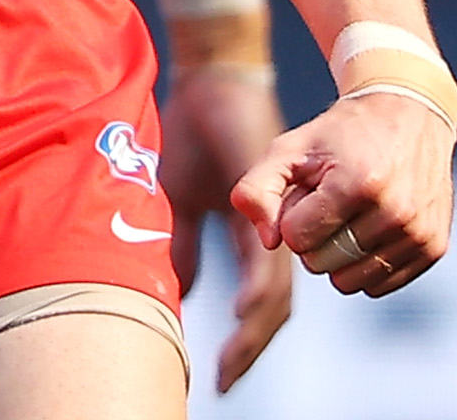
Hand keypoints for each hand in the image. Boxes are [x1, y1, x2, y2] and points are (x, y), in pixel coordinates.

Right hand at [163, 64, 293, 389]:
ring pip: (276, 291)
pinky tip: (249, 310)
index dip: (244, 338)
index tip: (223, 372)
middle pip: (273, 306)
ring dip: (255, 330)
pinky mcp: (268, 200)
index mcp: (252, 235)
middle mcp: (270, 233)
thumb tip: (180, 293)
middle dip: (249, 346)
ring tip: (236, 358)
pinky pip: (269, 255)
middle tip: (228, 378)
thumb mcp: (182, 198)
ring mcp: (274, 216)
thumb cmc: (196, 132)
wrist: (213, 79)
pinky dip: (259, 288)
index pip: (258, 299)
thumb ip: (186, 245)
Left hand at [232, 91, 455, 299]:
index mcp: (356, 183)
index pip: (297, 238)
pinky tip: (369, 229)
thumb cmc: (340, 135)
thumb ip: (258, 189)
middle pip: (322, 263)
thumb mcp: (289, 148)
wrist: (407, 114)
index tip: (306, 192)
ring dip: (339, 254)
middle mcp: (395, 212)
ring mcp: (419, 233)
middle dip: (313, 237)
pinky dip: (365, 265)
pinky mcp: (434, 248)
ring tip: (349, 214)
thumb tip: (269, 241)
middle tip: (328, 202)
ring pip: (350, 281)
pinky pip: (380, 285)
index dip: (291, 216)